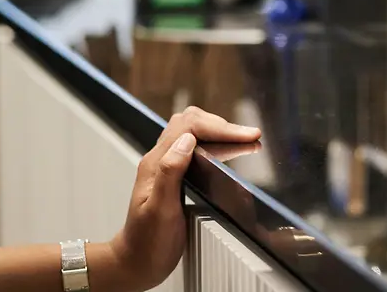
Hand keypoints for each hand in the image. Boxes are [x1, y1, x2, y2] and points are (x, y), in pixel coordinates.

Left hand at [107, 107, 261, 290]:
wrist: (135, 263)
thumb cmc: (146, 243)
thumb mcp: (159, 210)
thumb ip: (170, 173)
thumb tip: (188, 141)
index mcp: (156, 164)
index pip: (189, 127)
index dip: (220, 127)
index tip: (245, 136)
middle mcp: (160, 160)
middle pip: (192, 123)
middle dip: (224, 126)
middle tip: (251, 136)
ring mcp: (166, 166)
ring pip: (194, 133)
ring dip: (221, 132)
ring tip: (247, 140)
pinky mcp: (174, 176)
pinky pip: (195, 147)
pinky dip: (217, 144)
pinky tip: (229, 152)